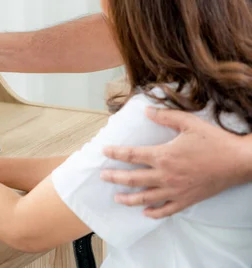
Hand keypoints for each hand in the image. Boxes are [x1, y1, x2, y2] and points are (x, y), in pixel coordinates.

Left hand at [102, 107, 248, 218]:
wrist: (238, 161)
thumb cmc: (214, 141)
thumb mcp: (189, 123)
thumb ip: (165, 116)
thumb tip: (146, 110)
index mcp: (163, 156)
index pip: (131, 155)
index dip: (115, 153)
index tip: (104, 152)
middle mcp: (165, 176)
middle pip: (132, 179)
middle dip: (114, 178)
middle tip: (103, 176)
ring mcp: (175, 191)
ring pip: (145, 198)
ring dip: (128, 199)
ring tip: (117, 198)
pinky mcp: (186, 200)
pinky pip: (166, 210)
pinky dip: (154, 213)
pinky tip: (145, 212)